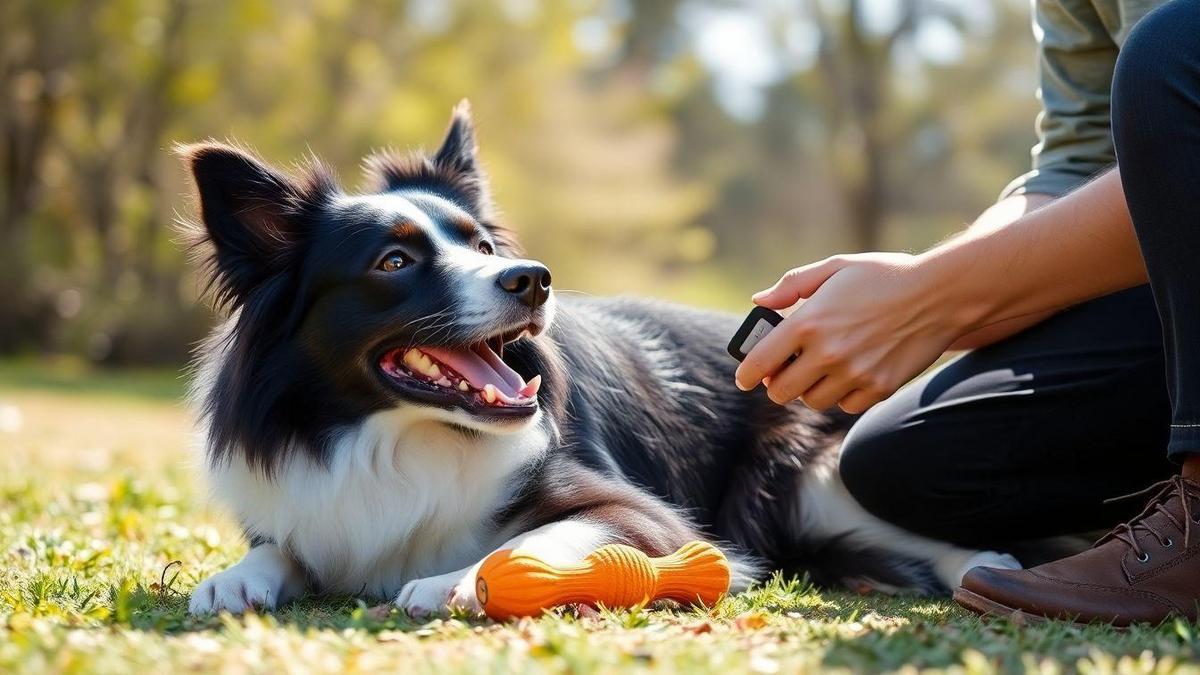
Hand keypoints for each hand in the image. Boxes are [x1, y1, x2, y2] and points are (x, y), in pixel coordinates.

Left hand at [734, 253, 969, 412]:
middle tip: (784, 372)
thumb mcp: (835, 267)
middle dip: (777, 384)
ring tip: (820, 368)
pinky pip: (846, 406)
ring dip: (810, 389)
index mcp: (808, 322)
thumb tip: (759, 301)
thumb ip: (793, 285)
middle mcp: (827, 353)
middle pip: (781, 392)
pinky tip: (849, 373)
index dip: (747, 374)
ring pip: (813, 401)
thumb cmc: (884, 276)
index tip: (745, 378)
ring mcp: (854, 374)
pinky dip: (842, 395)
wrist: (940, 294)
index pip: (760, 362)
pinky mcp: (878, 388)